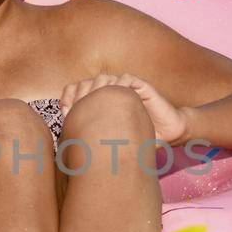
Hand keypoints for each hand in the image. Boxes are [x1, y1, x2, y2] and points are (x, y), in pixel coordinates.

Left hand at [61, 72, 187, 143]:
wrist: (167, 135)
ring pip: (104, 78)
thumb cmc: (139, 140)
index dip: (68, 99)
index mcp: (100, 102)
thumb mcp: (111, 143)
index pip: (76, 91)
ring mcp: (125, 88)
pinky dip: (120, 86)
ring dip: (99, 90)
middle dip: (80, 95)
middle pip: (86, 83)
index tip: (65, 114)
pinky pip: (126, 78)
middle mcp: (110, 93)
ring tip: (97, 107)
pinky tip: (117, 102)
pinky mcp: (141, 86)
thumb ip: (91, 142)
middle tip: (77, 110)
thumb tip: (66, 152)